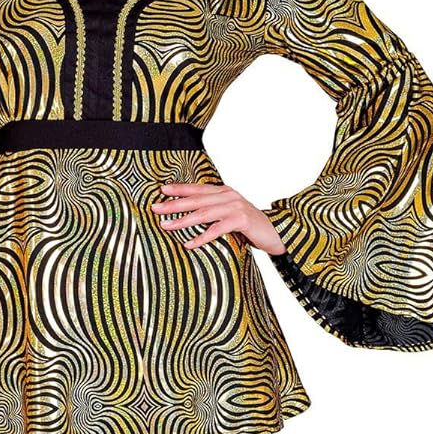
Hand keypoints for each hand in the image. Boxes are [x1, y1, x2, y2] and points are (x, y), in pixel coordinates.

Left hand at [150, 182, 286, 255]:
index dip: (179, 189)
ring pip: (204, 213)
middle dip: (174, 204)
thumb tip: (188, 217)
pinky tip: (188, 244)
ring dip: (183, 221)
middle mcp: (228, 196)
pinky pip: (217, 229)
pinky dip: (201, 237)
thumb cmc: (249, 226)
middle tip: (156, 208)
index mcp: (224, 192)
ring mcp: (235, 207)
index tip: (161, 190)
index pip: (198, 188)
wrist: (276, 231)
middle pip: (196, 199)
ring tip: (166, 226)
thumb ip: (213, 212)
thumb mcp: (229, 215)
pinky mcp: (241, 220)